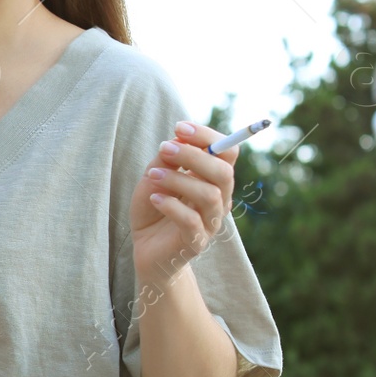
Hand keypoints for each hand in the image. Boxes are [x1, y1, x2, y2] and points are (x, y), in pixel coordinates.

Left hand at [129, 119, 237, 283]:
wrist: (147, 249)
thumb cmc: (154, 208)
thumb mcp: (154, 177)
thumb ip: (166, 159)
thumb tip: (177, 138)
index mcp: (213, 179)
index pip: (228, 152)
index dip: (208, 136)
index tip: (180, 127)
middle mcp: (219, 199)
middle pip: (223, 172)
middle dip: (193, 155)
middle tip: (164, 147)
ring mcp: (210, 222)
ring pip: (209, 195)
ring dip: (178, 179)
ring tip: (152, 174)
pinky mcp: (196, 242)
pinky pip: (191, 221)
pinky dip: (170, 205)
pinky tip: (154, 198)